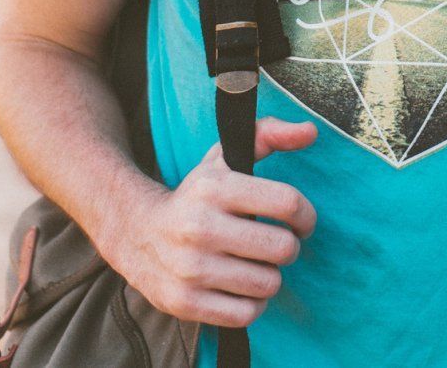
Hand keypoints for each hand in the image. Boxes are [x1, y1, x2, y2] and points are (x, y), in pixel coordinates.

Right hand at [110, 117, 317, 327]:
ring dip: (269, 277)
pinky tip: (240, 288)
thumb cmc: (196, 196)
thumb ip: (268, 135)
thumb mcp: (224, 158)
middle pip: (283, 248)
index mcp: (214, 187)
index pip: (288, 202)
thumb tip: (310, 131)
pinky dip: (252, 304)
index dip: (305, 215)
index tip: (300, 221)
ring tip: (253, 265)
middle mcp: (200, 226)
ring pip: (268, 284)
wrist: (136, 232)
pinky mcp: (184, 302)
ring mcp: (191, 267)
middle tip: (273, 244)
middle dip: (287, 248)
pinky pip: (247, 314)